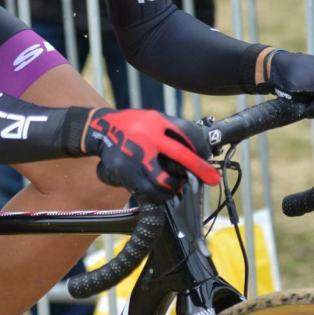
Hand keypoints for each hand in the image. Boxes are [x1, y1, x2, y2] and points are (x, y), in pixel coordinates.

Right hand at [83, 109, 218, 202]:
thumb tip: (199, 152)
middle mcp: (147, 136)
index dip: (201, 147)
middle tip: (211, 179)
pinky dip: (158, 195)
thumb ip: (173, 132)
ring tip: (174, 185)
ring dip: (174, 187)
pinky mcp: (125, 171)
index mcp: (157, 121)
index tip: (206, 157)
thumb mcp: (154, 120)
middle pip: (181, 156)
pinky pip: (149, 192)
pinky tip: (159, 191)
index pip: (187, 132)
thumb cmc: (133, 126)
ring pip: (165, 182)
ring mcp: (136, 155)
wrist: (101, 129)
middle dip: (200, 170)